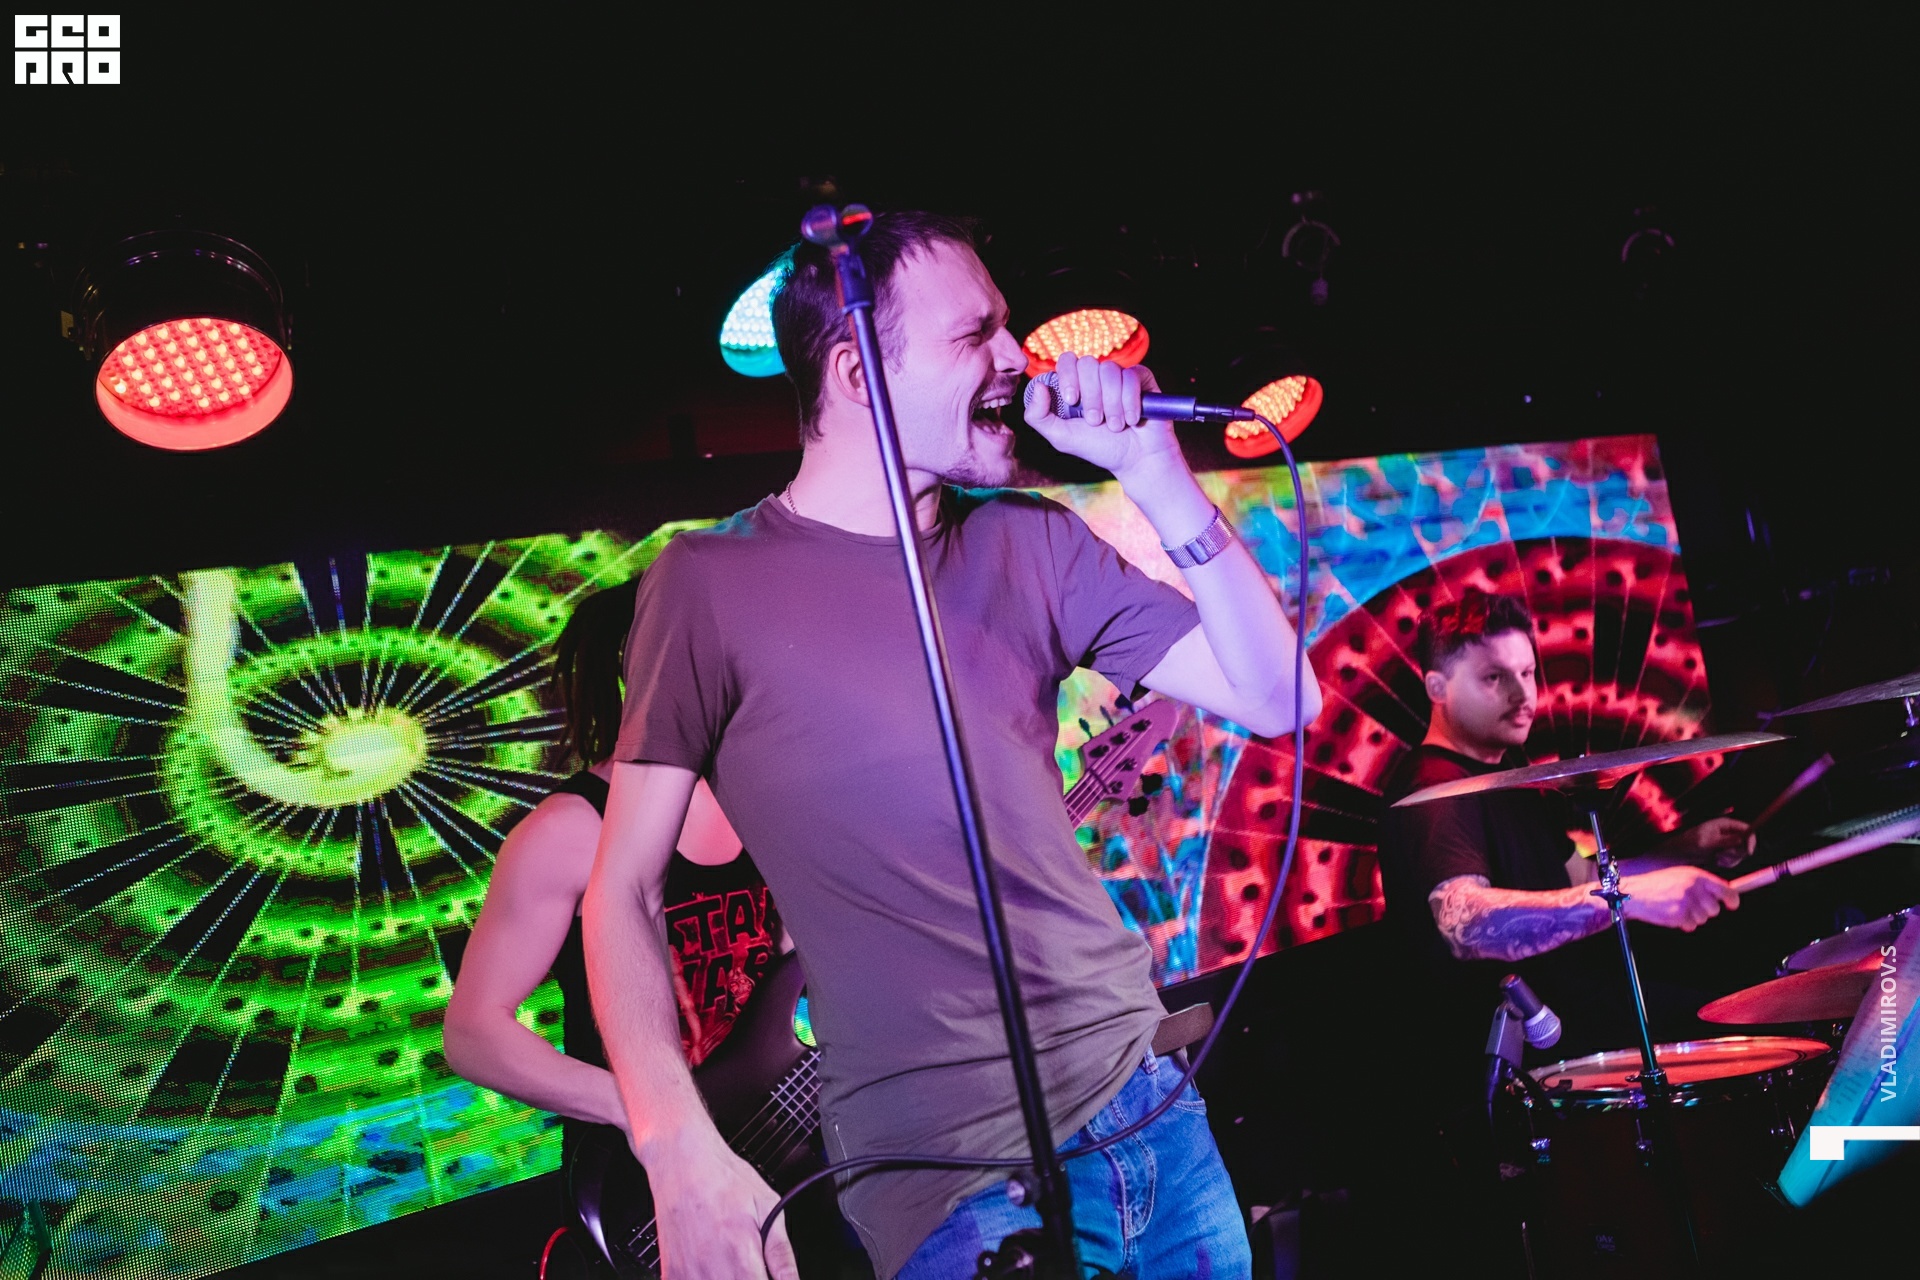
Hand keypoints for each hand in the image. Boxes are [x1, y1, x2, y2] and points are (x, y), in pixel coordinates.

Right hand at [639, 1127, 797, 1279]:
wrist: (682, 1162)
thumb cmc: (724, 1180)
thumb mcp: (768, 1209)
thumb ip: (782, 1256)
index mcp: (741, 1258)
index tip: (766, 1271)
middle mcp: (711, 1273)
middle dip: (751, 1276)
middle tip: (753, 1262)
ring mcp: (687, 1276)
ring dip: (727, 1278)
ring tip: (732, 1258)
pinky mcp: (670, 1274)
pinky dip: (705, 1277)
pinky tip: (712, 1262)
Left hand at [1025, 352, 1184, 481]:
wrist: (1135, 460)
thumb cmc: (1098, 448)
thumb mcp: (1061, 437)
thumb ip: (1038, 416)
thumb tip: (1038, 386)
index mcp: (1077, 385)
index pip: (1067, 361)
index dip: (1068, 377)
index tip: (1072, 401)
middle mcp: (1097, 377)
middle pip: (1088, 363)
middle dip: (1091, 396)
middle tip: (1095, 421)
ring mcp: (1120, 376)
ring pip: (1110, 370)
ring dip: (1111, 404)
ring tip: (1115, 426)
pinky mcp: (1141, 378)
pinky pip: (1132, 375)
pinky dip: (1130, 401)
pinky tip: (1132, 419)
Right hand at [1620, 865, 1739, 930]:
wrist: (1635, 893)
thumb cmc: (1658, 884)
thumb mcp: (1681, 875)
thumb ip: (1702, 884)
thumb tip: (1723, 895)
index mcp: (1697, 876)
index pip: (1727, 890)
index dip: (1732, 900)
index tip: (1731, 905)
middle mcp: (1694, 888)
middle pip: (1715, 909)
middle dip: (1705, 910)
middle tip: (1690, 905)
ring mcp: (1687, 902)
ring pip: (1703, 919)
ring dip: (1692, 917)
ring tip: (1676, 907)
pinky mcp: (1679, 915)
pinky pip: (1691, 926)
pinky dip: (1682, 923)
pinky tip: (1671, 913)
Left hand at [1659, 816, 1755, 868]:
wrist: (1680, 852)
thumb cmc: (1689, 842)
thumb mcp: (1706, 842)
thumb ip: (1724, 841)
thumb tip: (1741, 839)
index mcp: (1725, 824)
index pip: (1746, 829)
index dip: (1750, 840)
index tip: (1748, 852)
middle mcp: (1729, 832)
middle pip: (1746, 842)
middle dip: (1737, 852)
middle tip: (1723, 855)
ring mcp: (1728, 842)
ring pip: (1741, 853)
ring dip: (1731, 858)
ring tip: (1717, 858)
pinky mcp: (1726, 851)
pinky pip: (1734, 859)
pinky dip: (1727, 862)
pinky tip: (1716, 861)